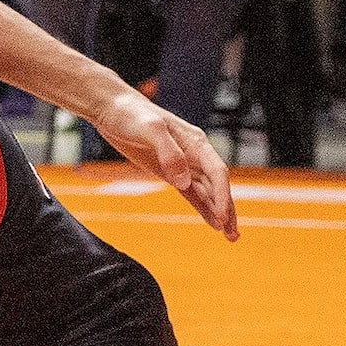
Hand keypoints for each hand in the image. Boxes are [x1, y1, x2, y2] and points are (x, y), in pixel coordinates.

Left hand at [93, 87, 238, 240]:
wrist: (112, 109)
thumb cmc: (131, 114)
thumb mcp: (150, 129)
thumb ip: (169, 153)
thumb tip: (184, 181)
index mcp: (195, 142)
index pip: (217, 172)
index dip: (221, 196)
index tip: (222, 218)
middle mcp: (194, 154)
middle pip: (217, 186)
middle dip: (227, 210)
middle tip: (233, 236)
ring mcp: (182, 164)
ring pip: (207, 192)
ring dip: (218, 213)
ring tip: (230, 236)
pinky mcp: (169, 172)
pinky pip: (191, 193)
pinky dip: (202, 208)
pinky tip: (211, 222)